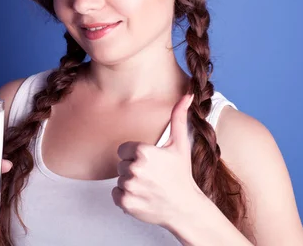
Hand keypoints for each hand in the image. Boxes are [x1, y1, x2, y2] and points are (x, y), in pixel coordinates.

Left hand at [112, 94, 202, 226]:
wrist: (185, 208)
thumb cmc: (181, 175)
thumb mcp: (180, 144)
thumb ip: (178, 117)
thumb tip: (187, 95)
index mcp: (143, 152)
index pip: (123, 149)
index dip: (135, 155)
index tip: (150, 162)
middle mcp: (135, 169)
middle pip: (121, 164)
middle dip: (133, 169)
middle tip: (152, 176)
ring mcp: (129, 187)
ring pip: (119, 179)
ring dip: (130, 184)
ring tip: (148, 187)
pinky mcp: (126, 203)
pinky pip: (116, 195)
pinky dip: (126, 198)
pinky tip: (142, 197)